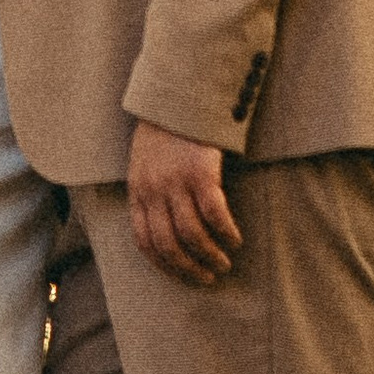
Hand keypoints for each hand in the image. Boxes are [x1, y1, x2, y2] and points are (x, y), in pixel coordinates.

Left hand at [127, 120, 239, 282]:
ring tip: (224, 263)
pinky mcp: (201, 172)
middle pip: (168, 244)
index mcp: (137, 191)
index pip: (145, 242)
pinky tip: (235, 239)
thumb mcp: (144, 163)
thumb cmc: (165, 132)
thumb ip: (149, 193)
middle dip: (189, 268)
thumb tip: (164, 231)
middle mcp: (153, 190)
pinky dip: (226, 232)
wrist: (179, 95)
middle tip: (209, 277)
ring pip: (192, 235)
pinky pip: (214, 214)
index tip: (184, 277)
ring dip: (210, 256)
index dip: (165, 266)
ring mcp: (176, 182)